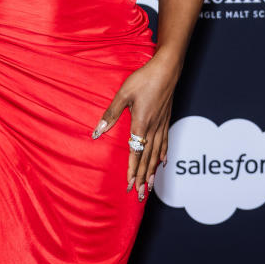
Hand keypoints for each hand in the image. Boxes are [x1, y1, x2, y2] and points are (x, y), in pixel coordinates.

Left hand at [91, 54, 176, 200]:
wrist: (167, 69)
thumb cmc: (144, 79)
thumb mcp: (123, 94)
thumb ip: (111, 114)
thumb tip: (97, 132)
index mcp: (141, 123)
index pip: (135, 153)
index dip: (132, 170)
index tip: (129, 184)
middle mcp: (153, 128)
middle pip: (147, 158)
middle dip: (142, 178)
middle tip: (139, 194)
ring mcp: (162, 125)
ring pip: (156, 154)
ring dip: (152, 171)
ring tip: (150, 186)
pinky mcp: (166, 120)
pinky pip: (165, 143)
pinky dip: (162, 155)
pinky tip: (162, 163)